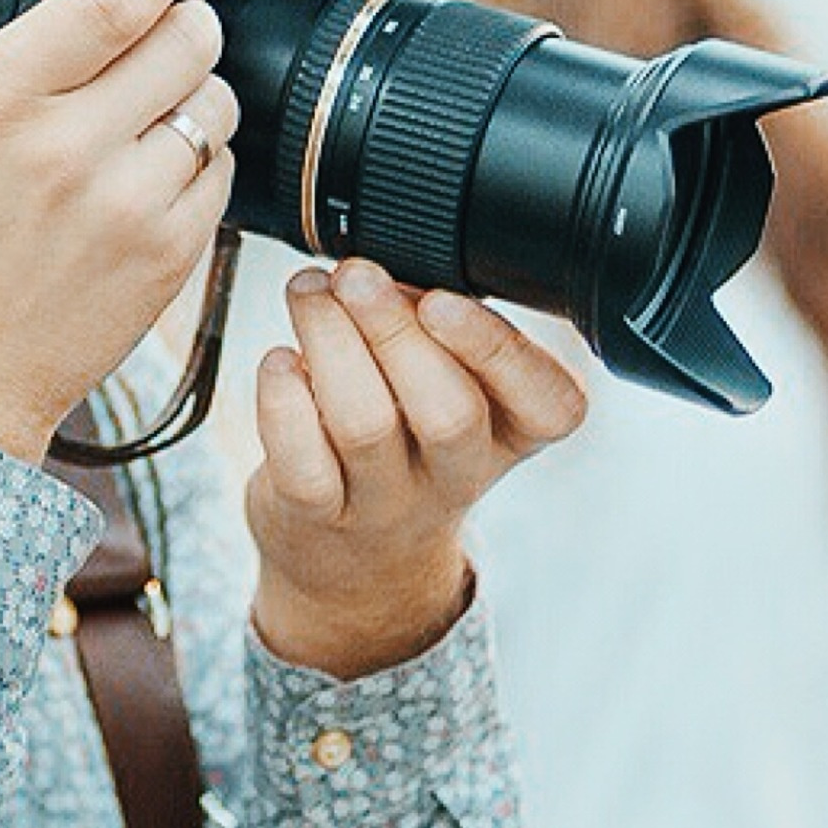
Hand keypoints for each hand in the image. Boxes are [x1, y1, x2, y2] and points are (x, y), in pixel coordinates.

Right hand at [0, 0, 237, 462]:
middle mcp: (69, 149)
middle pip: (187, 38)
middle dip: (184, 18)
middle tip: (160, 27)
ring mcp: (128, 207)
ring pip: (216, 103)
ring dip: (195, 89)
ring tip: (151, 106)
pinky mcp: (169, 257)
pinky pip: (224, 172)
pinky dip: (201, 158)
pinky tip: (152, 168)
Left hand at [248, 259, 585, 678]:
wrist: (353, 563)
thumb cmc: (405, 441)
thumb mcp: (451, 389)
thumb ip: (434, 329)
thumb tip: (385, 264)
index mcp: (514, 432)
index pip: (548, 404)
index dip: (496, 349)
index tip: (441, 299)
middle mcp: (459, 475)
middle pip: (447, 410)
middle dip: (393, 327)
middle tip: (355, 275)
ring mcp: (386, 503)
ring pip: (365, 422)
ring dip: (329, 339)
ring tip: (309, 293)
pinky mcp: (316, 516)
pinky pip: (300, 461)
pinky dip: (282, 398)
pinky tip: (280, 361)